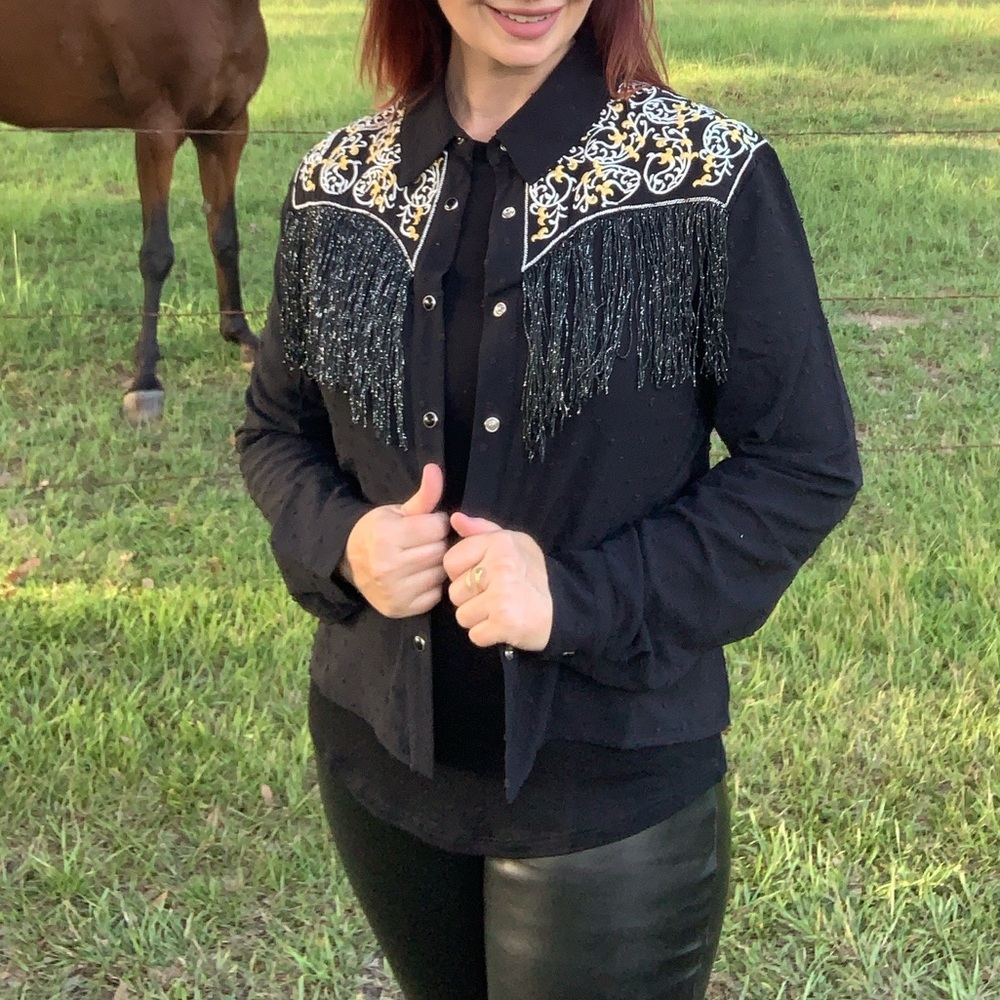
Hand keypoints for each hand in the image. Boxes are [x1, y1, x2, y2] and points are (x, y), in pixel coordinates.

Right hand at [341, 464, 448, 617]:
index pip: (438, 527)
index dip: (436, 524)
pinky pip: (435, 594)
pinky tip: (419, 577)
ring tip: (422, 559)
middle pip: (440, 550)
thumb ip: (424, 495)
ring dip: (437, 565)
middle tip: (425, 543)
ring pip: (440, 573)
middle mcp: (388, 566)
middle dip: (438, 544)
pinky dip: (432, 585)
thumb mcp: (398, 511)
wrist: (350, 562)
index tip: (427, 525)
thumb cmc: (379, 532)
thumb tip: (435, 469)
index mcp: (387, 536)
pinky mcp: (400, 608)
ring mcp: (394, 591)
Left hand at [443, 512, 552, 650]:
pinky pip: (475, 635)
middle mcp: (501, 566)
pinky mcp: (505, 623)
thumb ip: (480, 530)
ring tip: (500, 610)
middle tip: (496, 595)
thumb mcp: (511, 542)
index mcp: (499, 543)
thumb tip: (454, 518)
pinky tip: (504, 625)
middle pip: (455, 592)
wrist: (563, 609)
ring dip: (478, 619)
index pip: (451, 562)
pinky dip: (487, 635)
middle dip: (471, 599)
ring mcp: (502, 596)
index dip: (463, 573)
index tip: (484, 576)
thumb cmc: (531, 574)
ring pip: (462, 616)